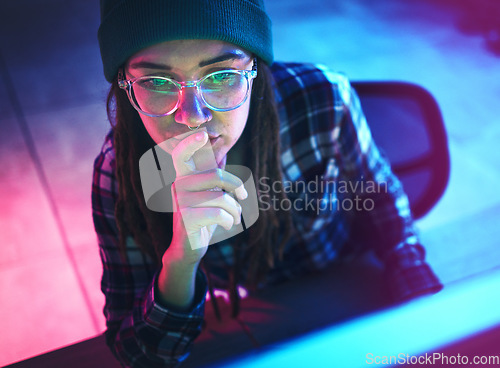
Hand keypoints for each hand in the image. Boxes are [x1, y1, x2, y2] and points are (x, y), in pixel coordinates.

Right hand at [165, 130, 247, 265]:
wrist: (189, 248)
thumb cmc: (202, 218)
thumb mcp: (209, 195)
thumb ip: (213, 177)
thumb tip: (222, 153)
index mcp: (184, 177)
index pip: (181, 155)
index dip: (190, 143)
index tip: (203, 134)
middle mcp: (179, 186)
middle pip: (216, 175)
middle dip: (236, 186)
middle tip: (243, 198)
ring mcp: (180, 203)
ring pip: (221, 198)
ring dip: (235, 210)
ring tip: (235, 217)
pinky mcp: (186, 219)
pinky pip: (219, 213)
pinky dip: (230, 220)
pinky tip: (229, 225)